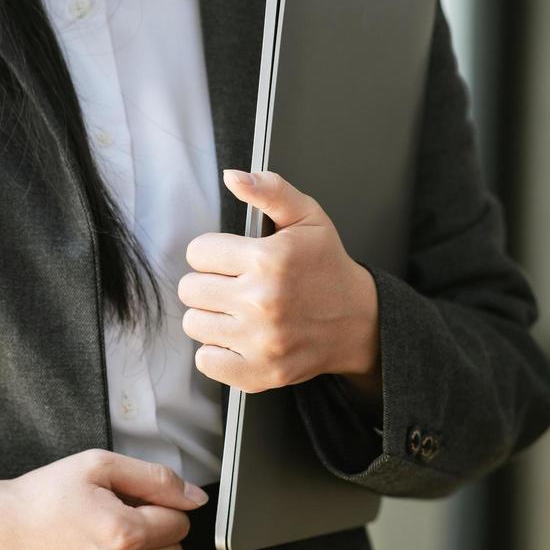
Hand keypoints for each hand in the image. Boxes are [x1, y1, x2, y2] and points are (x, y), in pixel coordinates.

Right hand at [0, 449, 207, 549]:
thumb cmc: (42, 499)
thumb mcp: (97, 467)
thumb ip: (155, 479)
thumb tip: (196, 499)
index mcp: (124, 534)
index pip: (180, 522)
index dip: (156, 507)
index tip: (128, 504)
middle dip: (153, 534)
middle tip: (113, 522)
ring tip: (102, 546)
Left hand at [178, 168, 379, 394]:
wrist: (359, 321)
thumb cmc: (327, 266)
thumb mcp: (307, 217)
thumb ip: (269, 191)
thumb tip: (233, 177)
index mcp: (269, 259)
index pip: (198, 252)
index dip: (214, 253)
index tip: (234, 259)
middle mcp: (262, 302)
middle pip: (190, 289)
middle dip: (210, 283)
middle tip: (236, 285)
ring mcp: (261, 341)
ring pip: (194, 324)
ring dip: (212, 316)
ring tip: (239, 311)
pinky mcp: (260, 372)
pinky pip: (206, 362)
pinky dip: (217, 352)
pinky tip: (239, 337)